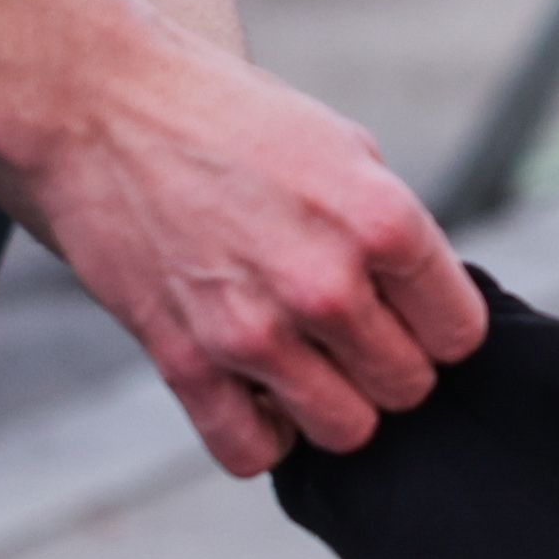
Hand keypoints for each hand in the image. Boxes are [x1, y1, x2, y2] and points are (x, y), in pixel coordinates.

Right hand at [21, 19, 485, 468]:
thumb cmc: (225, 115)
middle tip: (354, 335)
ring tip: (309, 364)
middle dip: (390, 365)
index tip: (409, 312)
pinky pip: (251, 451)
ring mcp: (254, 332)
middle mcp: (326, 284)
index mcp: (381, 221)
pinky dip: (262, 435)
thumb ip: (389, 229)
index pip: (459, 333)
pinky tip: (257, 394)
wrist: (100, 107)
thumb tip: (422, 296)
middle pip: (407, 387)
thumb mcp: (342, 147)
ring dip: (334, 405)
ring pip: (345, 430)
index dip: (438, 325)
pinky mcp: (185, 362)